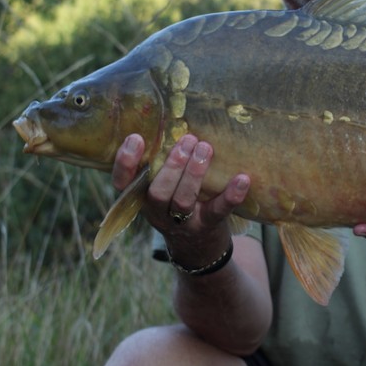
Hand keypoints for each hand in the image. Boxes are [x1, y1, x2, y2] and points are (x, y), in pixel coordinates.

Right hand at [113, 133, 249, 268]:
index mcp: (141, 197)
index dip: (126, 163)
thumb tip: (176, 119)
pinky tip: (242, 178)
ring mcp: (182, 223)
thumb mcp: (163, 184)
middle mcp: (157, 212)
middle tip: (187, 140)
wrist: (198, 246)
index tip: (136, 138)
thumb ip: (162, 161)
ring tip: (206, 148)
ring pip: (182, 201)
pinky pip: (219, 211)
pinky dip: (231, 195)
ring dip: (194, 174)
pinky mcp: (207, 226)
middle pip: (157, 193)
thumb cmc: (177, 200)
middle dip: (171, 166)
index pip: (123, 182)